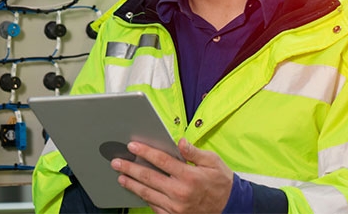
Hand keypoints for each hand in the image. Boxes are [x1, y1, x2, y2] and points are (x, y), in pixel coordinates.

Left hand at [111, 138, 233, 213]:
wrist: (230, 207)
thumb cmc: (221, 182)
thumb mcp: (213, 161)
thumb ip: (194, 152)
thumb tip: (180, 141)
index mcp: (189, 176)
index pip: (162, 161)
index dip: (145, 152)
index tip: (132, 146)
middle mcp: (180, 193)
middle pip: (149, 177)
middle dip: (130, 168)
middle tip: (117, 162)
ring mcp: (176, 207)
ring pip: (148, 193)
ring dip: (132, 184)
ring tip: (121, 176)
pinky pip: (154, 207)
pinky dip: (143, 198)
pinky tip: (136, 190)